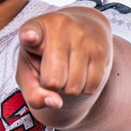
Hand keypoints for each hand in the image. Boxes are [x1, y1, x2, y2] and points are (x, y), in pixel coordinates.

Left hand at [16, 7, 113, 125]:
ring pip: (74, 88)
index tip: (30, 36)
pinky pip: (91, 87)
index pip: (31, 33)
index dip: (30, 36)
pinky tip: (80, 70)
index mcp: (35, 28)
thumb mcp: (30, 72)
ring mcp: (83, 36)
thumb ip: (34, 94)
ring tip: (67, 68)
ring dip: (69, 88)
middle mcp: (60, 26)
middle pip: (53, 82)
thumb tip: (57, 103)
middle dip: (52, 85)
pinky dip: (84, 88)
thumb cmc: (46, 56)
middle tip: (53, 68)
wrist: (82, 27)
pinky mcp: (101, 49)